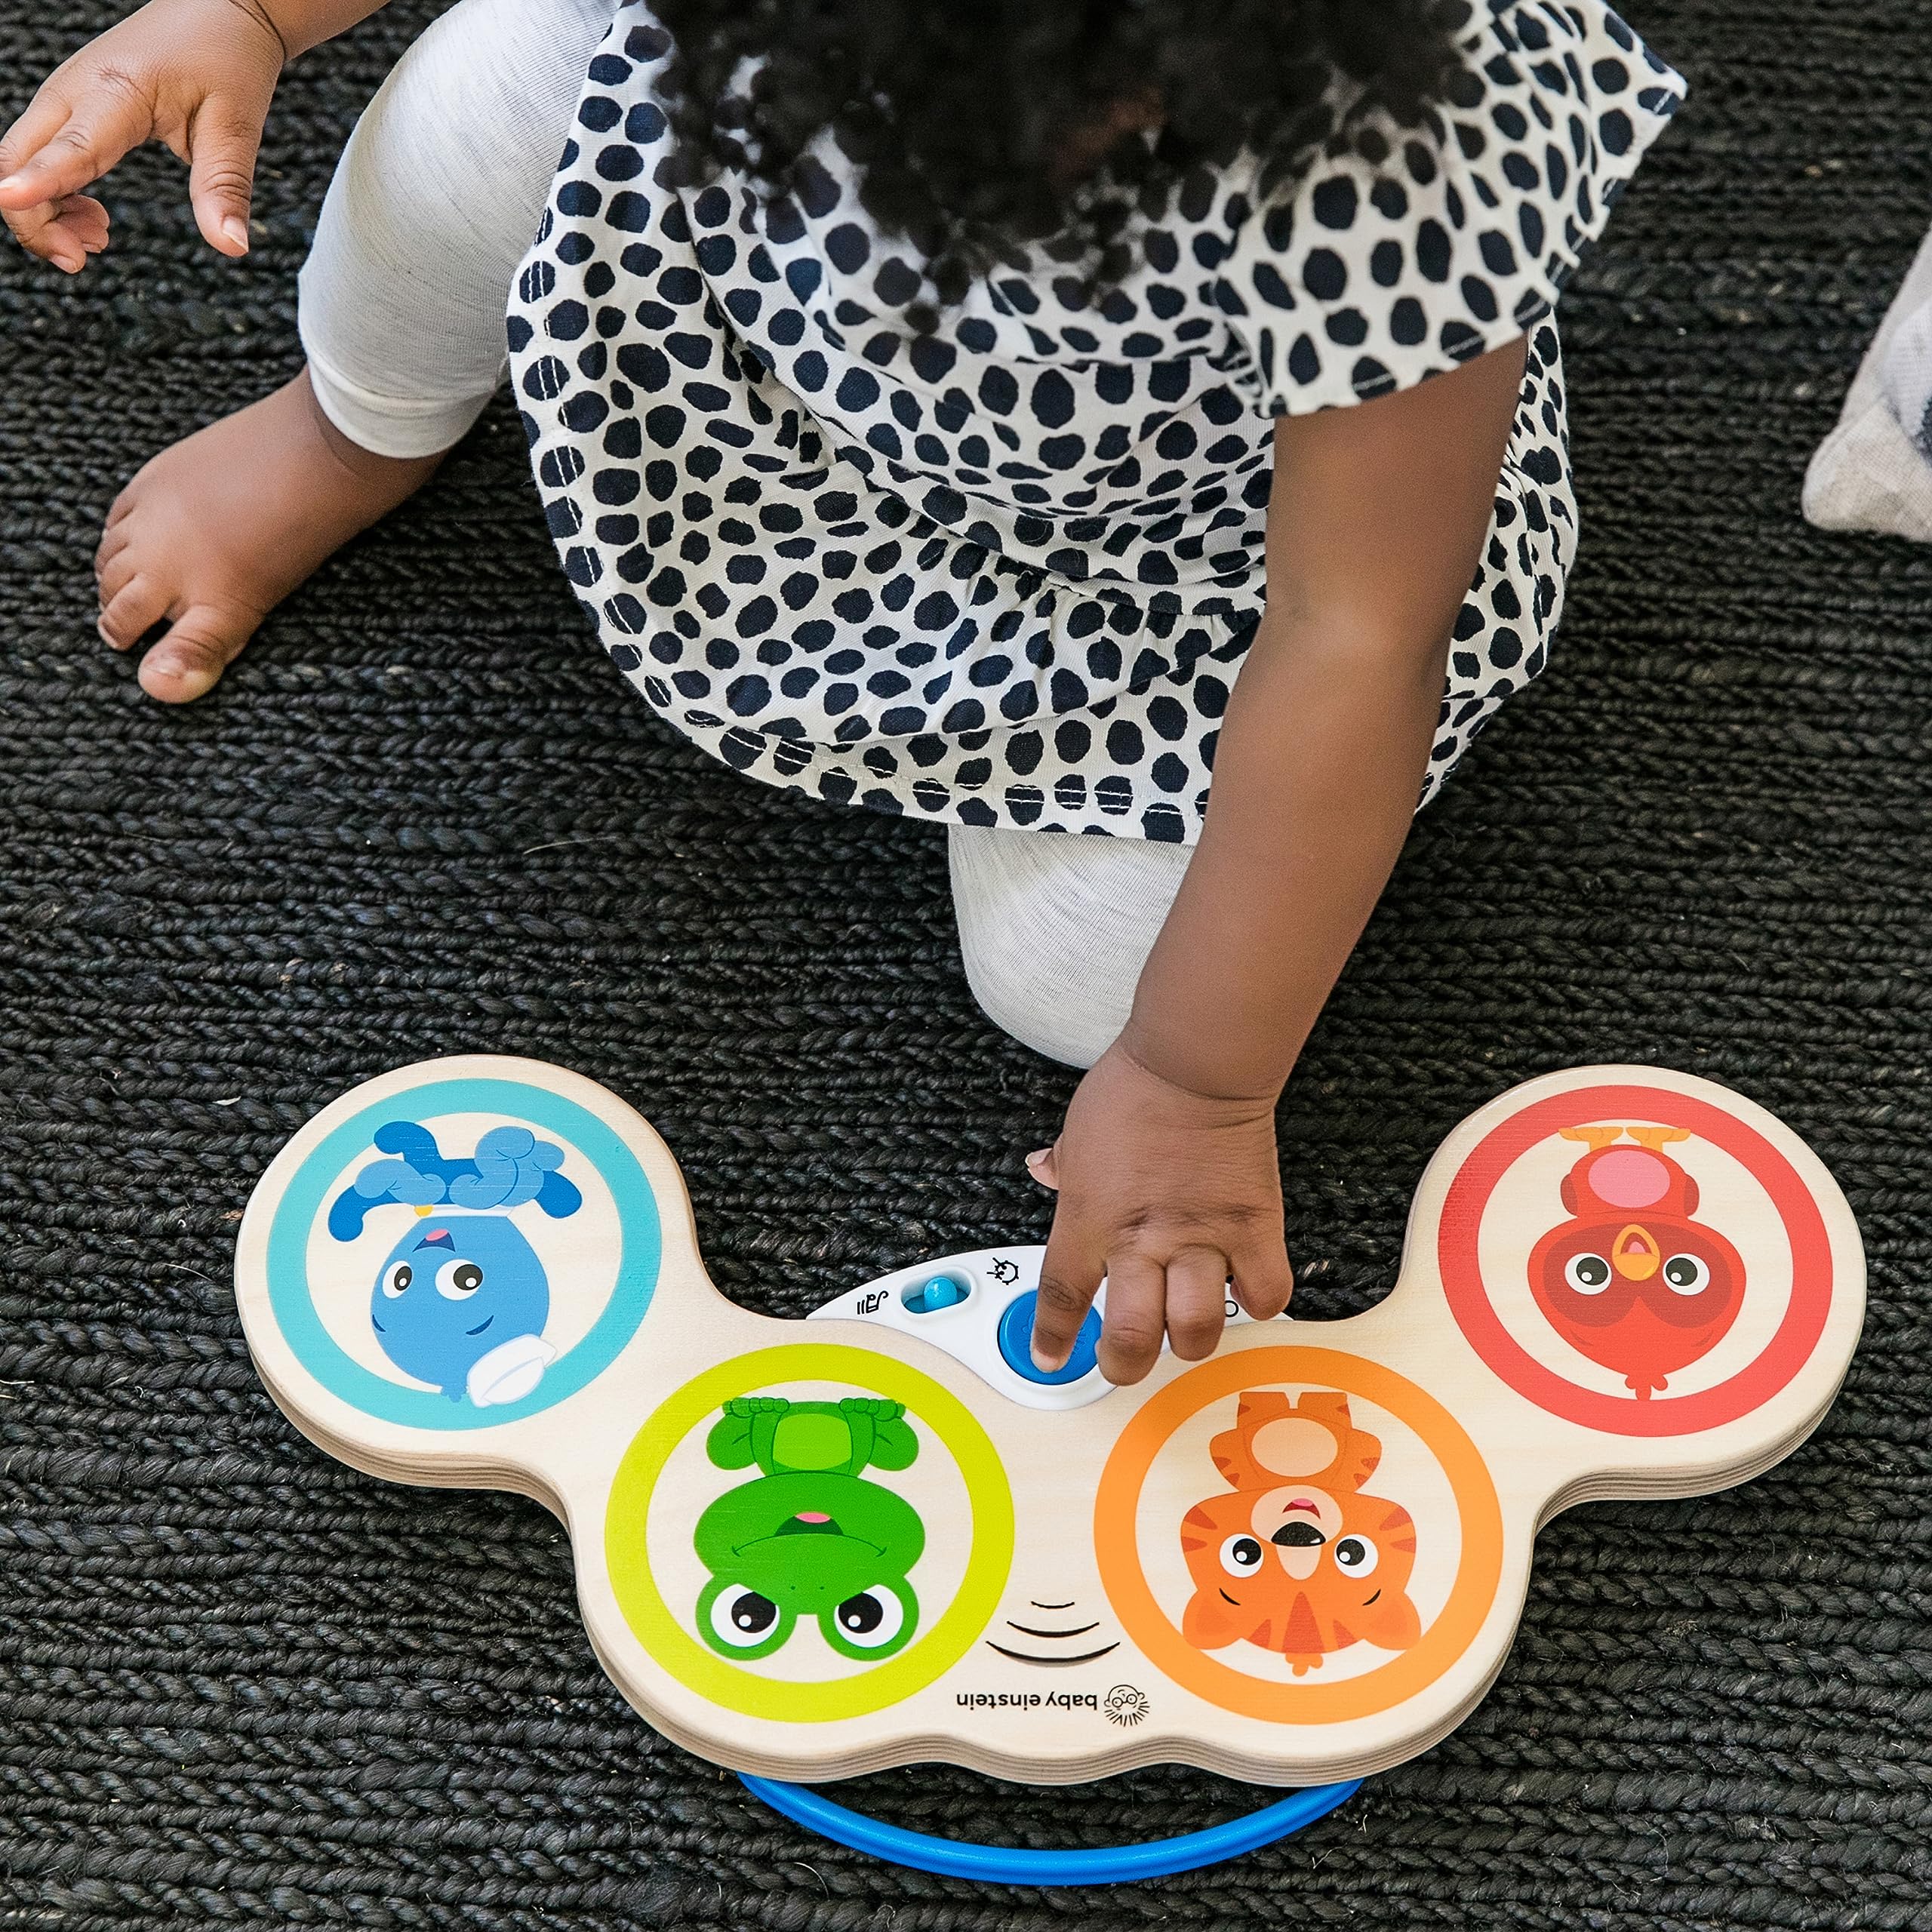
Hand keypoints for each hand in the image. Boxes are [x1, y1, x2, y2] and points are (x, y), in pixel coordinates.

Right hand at [0, 0, 286, 272]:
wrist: (217, 11)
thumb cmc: (226, 61)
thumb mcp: (237, 126)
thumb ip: (227, 187)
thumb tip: (233, 247)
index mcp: (117, 91)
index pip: (68, 146)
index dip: (38, 179)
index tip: (11, 198)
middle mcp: (74, 90)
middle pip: (17, 159)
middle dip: (35, 219)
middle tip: (85, 258)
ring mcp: (63, 96)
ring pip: (18, 160)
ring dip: (44, 213)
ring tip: (101, 238)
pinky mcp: (66, 106)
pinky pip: (36, 156)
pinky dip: (52, 196)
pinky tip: (95, 218)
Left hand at [1027, 1040, 1294, 1384]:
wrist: (1196, 1065)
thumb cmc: (1133, 1090)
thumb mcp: (1076, 1130)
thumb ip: (1062, 1166)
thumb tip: (1043, 1170)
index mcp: (1089, 1218)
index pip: (1063, 1296)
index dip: (1054, 1339)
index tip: (1053, 1360)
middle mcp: (1142, 1239)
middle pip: (1132, 1338)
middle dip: (1123, 1366)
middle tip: (1123, 1360)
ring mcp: (1201, 1238)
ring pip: (1196, 1329)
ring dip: (1187, 1340)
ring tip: (1183, 1327)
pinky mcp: (1253, 1227)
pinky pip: (1263, 1292)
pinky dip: (1254, 1301)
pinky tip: (1242, 1289)